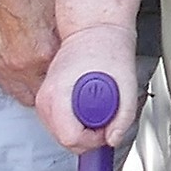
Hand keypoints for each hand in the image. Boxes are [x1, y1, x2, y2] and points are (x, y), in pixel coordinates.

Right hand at [34, 17, 136, 155]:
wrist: (95, 29)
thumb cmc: (108, 48)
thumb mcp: (127, 84)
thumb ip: (124, 117)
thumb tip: (113, 139)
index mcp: (59, 93)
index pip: (70, 138)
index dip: (94, 140)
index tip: (106, 128)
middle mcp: (45, 98)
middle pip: (64, 140)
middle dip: (89, 136)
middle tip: (105, 118)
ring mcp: (42, 99)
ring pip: (61, 135)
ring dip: (82, 130)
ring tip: (97, 108)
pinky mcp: (46, 98)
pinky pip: (59, 124)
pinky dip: (76, 121)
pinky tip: (87, 106)